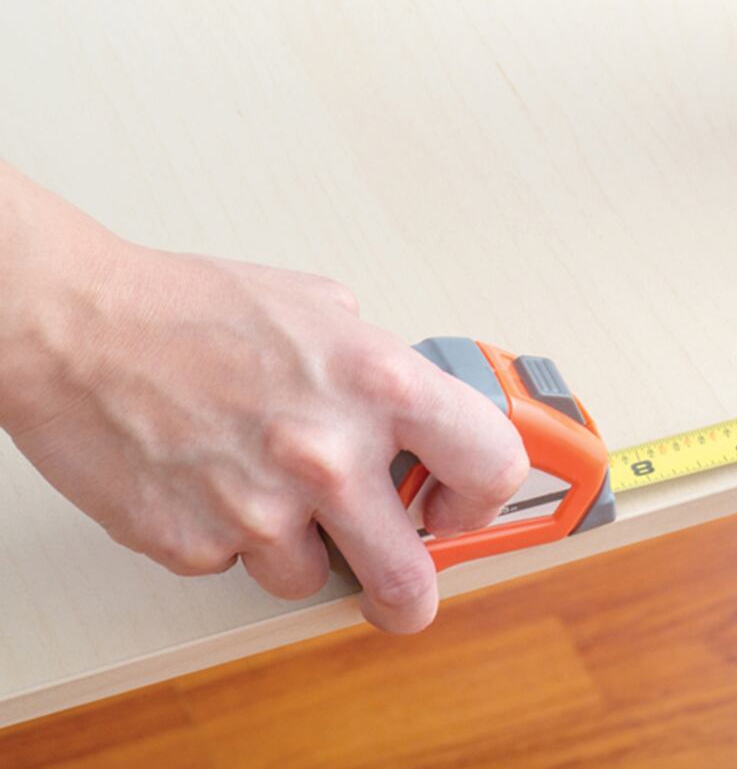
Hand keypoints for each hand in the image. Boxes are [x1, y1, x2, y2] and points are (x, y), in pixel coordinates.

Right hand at [0, 236, 527, 632]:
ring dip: (297, 546)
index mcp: (381, 385)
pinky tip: (206, 479)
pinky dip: (226, 536)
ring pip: (311, 578)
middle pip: (410, 577)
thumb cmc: (190, 310)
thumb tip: (412, 413)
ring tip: (260, 481)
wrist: (75, 328)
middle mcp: (331, 454)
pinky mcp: (196, 546)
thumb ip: (379, 370)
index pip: (492, 464)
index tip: (460, 506)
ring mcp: (262, 510)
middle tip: (404, 590)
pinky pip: (235, 566)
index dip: (483, 496)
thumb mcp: (324, 310)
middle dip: (410, 594)